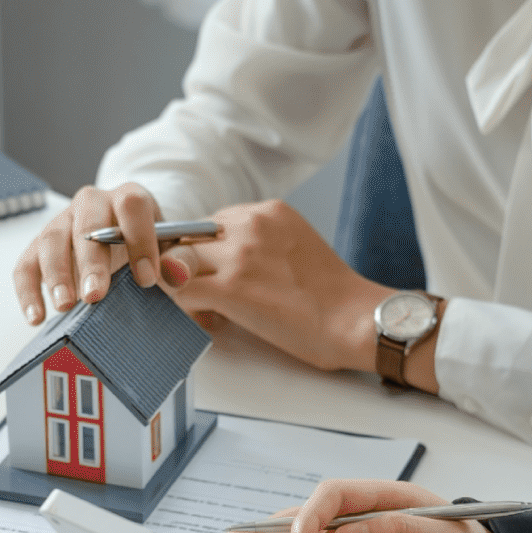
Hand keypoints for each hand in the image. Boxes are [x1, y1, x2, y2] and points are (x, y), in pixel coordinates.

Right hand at [11, 182, 189, 324]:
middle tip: (95, 296)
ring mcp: (62, 223)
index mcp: (129, 199)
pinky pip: (26, 264)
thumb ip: (181, 261)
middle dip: (91, 261)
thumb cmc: (150, 249)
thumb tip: (175, 274)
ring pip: (51, 240)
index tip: (146, 279)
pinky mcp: (39, 247)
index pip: (132, 205)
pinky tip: (36, 316)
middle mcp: (92, 203)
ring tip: (65, 306)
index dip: (140, 239)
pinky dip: (28, 291)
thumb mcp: (173, 253)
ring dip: (56, 274)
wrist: (128, 248)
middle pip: (87, 223)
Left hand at [164, 201, 423, 380]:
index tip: (217, 275)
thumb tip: (225, 263)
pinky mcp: (231, 287)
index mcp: (270, 211)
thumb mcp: (296, 246)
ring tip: (205, 308)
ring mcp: (239, 254)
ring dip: (183, 287)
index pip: (213, 222)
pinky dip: (187, 309)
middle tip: (206, 295)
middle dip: (192, 267)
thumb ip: (261, 244)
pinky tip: (210, 321)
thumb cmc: (332, 297)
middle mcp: (252, 223)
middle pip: (190, 238)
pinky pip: (181, 291)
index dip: (208, 252)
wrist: (355, 321)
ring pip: (177, 262)